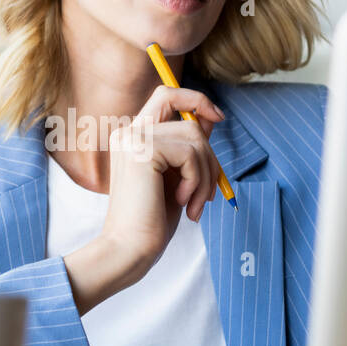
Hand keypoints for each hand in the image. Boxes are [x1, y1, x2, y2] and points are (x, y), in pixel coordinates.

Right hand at [63, 85, 225, 314]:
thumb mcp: (178, 177)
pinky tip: (185, 203)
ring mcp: (133, 139)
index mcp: (133, 137)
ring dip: (206, 174)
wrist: (128, 249)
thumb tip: (210, 118)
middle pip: (182, 107)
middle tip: (210, 188)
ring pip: (194, 136)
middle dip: (207, 147)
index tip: (218, 117)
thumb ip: (189, 147)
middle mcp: (129, 131)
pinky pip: (190, 154)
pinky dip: (198, 181)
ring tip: (197, 204)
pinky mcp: (142, 151)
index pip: (166, 95)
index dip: (195, 99)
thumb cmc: (152, 221)